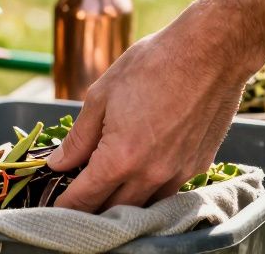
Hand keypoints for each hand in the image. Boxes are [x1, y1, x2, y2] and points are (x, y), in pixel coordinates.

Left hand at [46, 10, 252, 210]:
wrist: (210, 52)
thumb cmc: (152, 65)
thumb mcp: (101, 95)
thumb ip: (79, 137)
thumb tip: (58, 163)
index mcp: (121, 158)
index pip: (85, 199)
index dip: (65, 206)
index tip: (54, 209)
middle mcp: (151, 174)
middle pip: (114, 211)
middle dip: (92, 210)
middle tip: (75, 200)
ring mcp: (179, 173)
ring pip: (144, 206)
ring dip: (123, 205)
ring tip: (106, 192)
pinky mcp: (199, 165)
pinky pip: (169, 191)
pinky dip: (151, 190)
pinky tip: (140, 176)